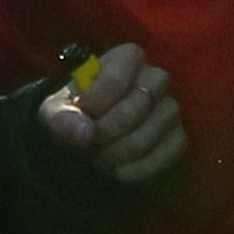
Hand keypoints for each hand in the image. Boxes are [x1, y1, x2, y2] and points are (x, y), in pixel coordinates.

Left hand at [43, 44, 186, 187]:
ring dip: (123, 150)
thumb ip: (61, 117)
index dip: (100, 97)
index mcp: (124, 59)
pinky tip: (120, 173)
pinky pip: (172, 149)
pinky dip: (143, 167)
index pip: (121, 72)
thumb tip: (84, 133)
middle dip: (111, 128)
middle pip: (142, 100)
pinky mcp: (177, 137)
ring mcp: (169, 108)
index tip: (83, 116)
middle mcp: (153, 78)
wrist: (85, 144)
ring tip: (101, 162)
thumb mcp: (55, 113)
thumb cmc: (73, 116)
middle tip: (90, 146)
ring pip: (156, 126)